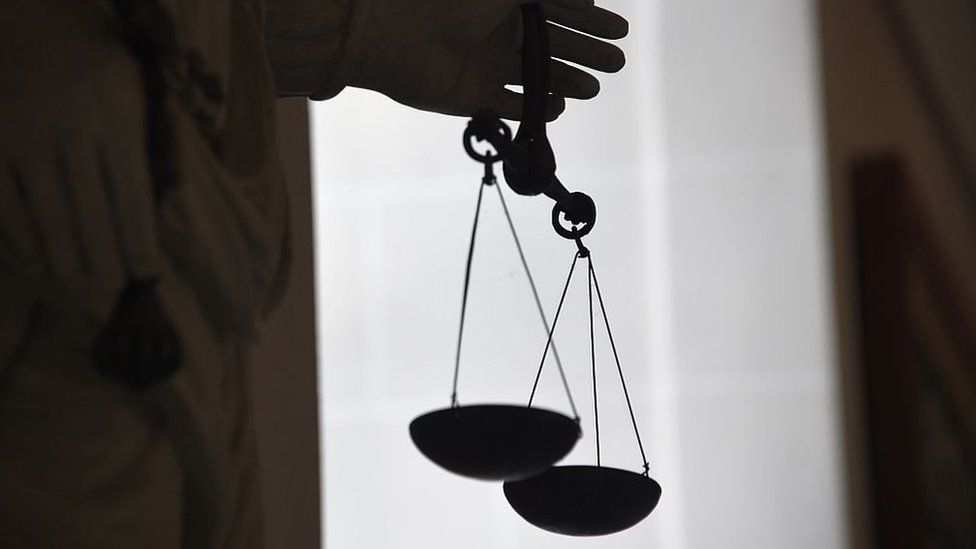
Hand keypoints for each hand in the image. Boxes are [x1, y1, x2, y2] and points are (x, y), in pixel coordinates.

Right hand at [0, 1, 178, 387]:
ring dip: (66, 257)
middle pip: (92, 214)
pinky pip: (5, 202)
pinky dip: (21, 238)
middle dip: (105, 259)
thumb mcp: (136, 94)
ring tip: (80, 285)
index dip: (140, 242)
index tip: (149, 274)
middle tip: (113, 289)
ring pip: (48, 215)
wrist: (32, 19)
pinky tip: (37, 263)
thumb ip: (143, 146)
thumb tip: (154, 213)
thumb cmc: (99, 64)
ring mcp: (26, 138)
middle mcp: (71, 132)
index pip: (132, 198)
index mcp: (117, 122)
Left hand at [346, 0, 627, 119]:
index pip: (559, 9)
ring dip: (567, 81)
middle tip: (618, 63)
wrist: (393, 35)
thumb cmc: (448, 0)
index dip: (591, 19)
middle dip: (587, 52)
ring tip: (595, 88)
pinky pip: (510, 105)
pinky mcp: (472, 97)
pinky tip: (558, 108)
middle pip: (553, 43)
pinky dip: (534, 108)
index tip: (621, 30)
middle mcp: (499, 31)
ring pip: (536, 75)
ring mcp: (486, 65)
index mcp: (507, 1)